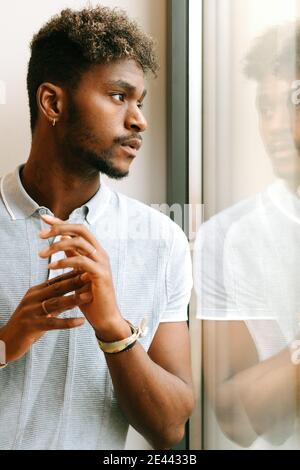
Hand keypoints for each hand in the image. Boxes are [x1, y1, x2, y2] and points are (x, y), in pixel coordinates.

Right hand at [0, 270, 91, 363]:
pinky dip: (68, 321)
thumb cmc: (28, 325)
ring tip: (89, 296)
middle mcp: (32, 298)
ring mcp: (31, 311)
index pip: (56, 280)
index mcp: (35, 292)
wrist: (6, 342)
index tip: (88, 268)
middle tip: (91, 276)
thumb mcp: (43, 311)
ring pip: (55, 302)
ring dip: (74, 298)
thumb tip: (76, 299)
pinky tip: (81, 321)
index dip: (72, 275)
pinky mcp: (32, 325)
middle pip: (57, 287)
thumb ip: (58, 304)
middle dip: (75, 281)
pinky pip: (53, 323)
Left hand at [38, 214, 129, 338]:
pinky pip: (80, 261)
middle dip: (59, 228)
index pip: (78, 229)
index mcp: (95, 252)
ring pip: (79, 243)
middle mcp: (101, 254)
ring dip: (57, 245)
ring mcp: (102, 263)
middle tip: (41, 234)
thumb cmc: (90, 298)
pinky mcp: (100, 274)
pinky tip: (51, 266)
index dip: (61, 222)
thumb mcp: (78, 273)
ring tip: (42, 254)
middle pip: (81, 229)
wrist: (104, 318)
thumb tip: (60, 240)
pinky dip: (64, 261)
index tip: (44, 218)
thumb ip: (72, 257)